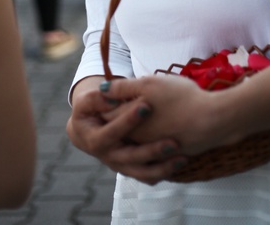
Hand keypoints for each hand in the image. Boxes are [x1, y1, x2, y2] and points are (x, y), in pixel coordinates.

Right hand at [67, 86, 186, 184]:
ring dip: (163, 167)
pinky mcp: (133, 168)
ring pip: (143, 172)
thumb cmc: (91, 109)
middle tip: (173, 143)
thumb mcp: (87, 100)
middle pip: (131, 157)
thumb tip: (108, 93)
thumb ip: (97, 97)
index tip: (146, 105)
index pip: (112, 132)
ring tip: (182, 158)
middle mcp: (109, 157)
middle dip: (152, 151)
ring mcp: (122, 165)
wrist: (90, 127)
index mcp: (96, 141)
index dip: (128, 119)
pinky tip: (180, 162)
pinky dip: (164, 171)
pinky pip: (149, 176)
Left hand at [100, 76, 228, 155]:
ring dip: (134, 129)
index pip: (106, 112)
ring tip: (143, 114)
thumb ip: (123, 87)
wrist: (213, 120)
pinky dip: (149, 141)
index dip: (104, 102)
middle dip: (117, 116)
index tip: (109, 93)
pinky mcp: (166, 157)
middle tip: (122, 103)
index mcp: (128, 120)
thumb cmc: (181, 98)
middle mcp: (135, 139)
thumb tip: (101, 89)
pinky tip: (159, 128)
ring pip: (134, 140)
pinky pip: (150, 150)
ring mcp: (151, 150)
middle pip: (118, 128)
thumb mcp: (150, 84)